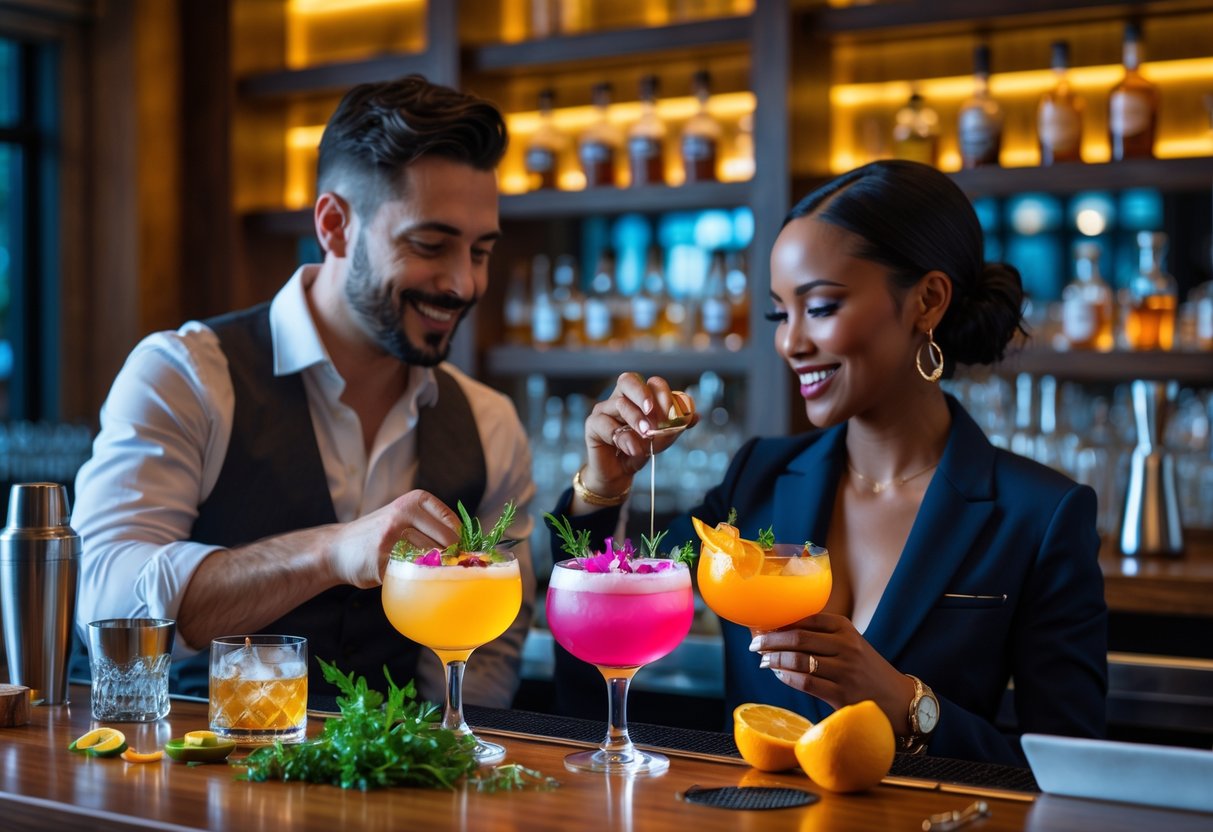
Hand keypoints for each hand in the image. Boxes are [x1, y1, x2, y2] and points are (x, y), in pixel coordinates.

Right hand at [327, 490, 459, 587]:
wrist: (336, 548)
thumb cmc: (381, 535)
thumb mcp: (405, 517)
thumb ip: (433, 526)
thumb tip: (469, 548)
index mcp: (414, 500)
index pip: (453, 524)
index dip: (461, 543)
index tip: (458, 555)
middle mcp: (403, 513)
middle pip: (447, 541)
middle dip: (450, 558)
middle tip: (444, 568)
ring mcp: (391, 536)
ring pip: (431, 557)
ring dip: (432, 569)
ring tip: (420, 569)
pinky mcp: (382, 559)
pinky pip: (411, 573)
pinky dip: (413, 578)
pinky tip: (403, 575)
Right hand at [580, 372, 698, 497]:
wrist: (620, 474)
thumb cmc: (640, 450)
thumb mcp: (662, 439)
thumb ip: (676, 426)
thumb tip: (696, 416)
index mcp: (638, 398)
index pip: (649, 383)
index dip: (661, 392)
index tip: (670, 410)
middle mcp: (619, 399)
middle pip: (627, 380)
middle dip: (642, 393)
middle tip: (652, 410)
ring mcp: (604, 410)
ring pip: (620, 404)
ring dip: (636, 420)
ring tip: (646, 436)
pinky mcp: (592, 425)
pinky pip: (605, 424)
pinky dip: (621, 437)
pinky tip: (630, 448)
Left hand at [749, 614, 916, 734]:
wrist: (898, 700)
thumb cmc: (865, 670)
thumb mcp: (851, 644)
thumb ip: (822, 637)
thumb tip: (778, 633)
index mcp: (847, 629)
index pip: (806, 619)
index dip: (780, 623)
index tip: (762, 627)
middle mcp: (847, 646)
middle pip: (798, 638)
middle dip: (771, 640)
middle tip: (755, 644)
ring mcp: (845, 671)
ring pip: (798, 660)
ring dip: (775, 660)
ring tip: (764, 661)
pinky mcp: (842, 694)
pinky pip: (805, 683)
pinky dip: (787, 678)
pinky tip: (779, 675)